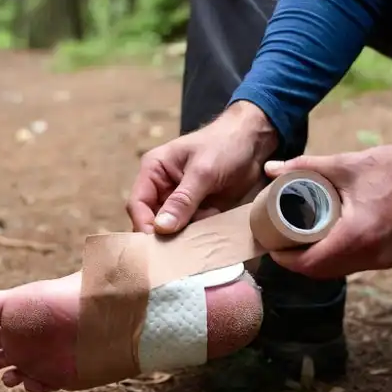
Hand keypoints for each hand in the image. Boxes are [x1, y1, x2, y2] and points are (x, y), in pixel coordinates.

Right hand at [127, 101, 279, 233]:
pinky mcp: (196, 209)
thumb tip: (161, 228)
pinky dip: (199, 233)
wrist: (253, 142)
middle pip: (151, 220)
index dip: (144, 225)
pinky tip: (212, 228)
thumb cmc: (224, 145)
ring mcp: (179, 200)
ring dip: (185, 235)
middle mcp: (161, 187)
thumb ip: (183, 200)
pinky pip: (190, 229)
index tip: (158, 246)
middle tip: (180, 249)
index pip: (137, 204)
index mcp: (154, 171)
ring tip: (203, 232)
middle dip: (165, 234)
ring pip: (171, 228)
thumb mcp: (203, 172)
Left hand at [266, 136, 391, 277]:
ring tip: (298, 240)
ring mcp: (383, 260)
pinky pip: (355, 265)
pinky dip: (336, 257)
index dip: (284, 258)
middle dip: (297, 261)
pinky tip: (325, 241)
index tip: (270, 243)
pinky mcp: (391, 257)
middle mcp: (370, 256)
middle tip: (280, 240)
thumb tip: (270, 169)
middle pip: (321, 272)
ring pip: (338, 271)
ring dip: (317, 261)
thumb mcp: (345, 164)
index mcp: (356, 237)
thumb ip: (305, 166)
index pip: (309, 264)